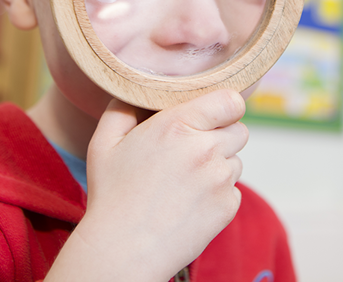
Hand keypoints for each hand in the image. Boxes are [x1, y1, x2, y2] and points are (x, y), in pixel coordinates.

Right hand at [45, 90, 248, 281]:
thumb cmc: (111, 196)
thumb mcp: (104, 143)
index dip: (225, 106)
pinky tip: (191, 201)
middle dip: (221, 135)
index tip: (213, 114)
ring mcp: (220, 179)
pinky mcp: (228, 206)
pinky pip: (235, 188)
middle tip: (194, 149)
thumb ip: (121, 108)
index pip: (231, 101)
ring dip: (220, 163)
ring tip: (187, 179)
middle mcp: (205, 149)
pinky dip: (219, 192)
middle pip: (239, 129)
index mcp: (178, 125)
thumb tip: (136, 93)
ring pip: (237, 159)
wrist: (123, 250)